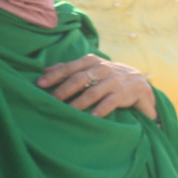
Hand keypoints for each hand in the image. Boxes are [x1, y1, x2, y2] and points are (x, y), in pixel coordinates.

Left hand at [36, 58, 155, 119]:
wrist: (138, 82)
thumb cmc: (106, 76)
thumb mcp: (90, 68)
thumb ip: (69, 69)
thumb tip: (44, 70)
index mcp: (91, 61)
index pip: (70, 67)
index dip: (54, 75)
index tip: (40, 84)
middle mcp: (103, 69)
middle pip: (80, 79)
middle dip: (63, 90)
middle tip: (50, 101)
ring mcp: (114, 81)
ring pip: (93, 92)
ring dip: (78, 103)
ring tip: (67, 112)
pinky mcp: (123, 93)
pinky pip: (110, 102)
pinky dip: (101, 109)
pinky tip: (91, 116)